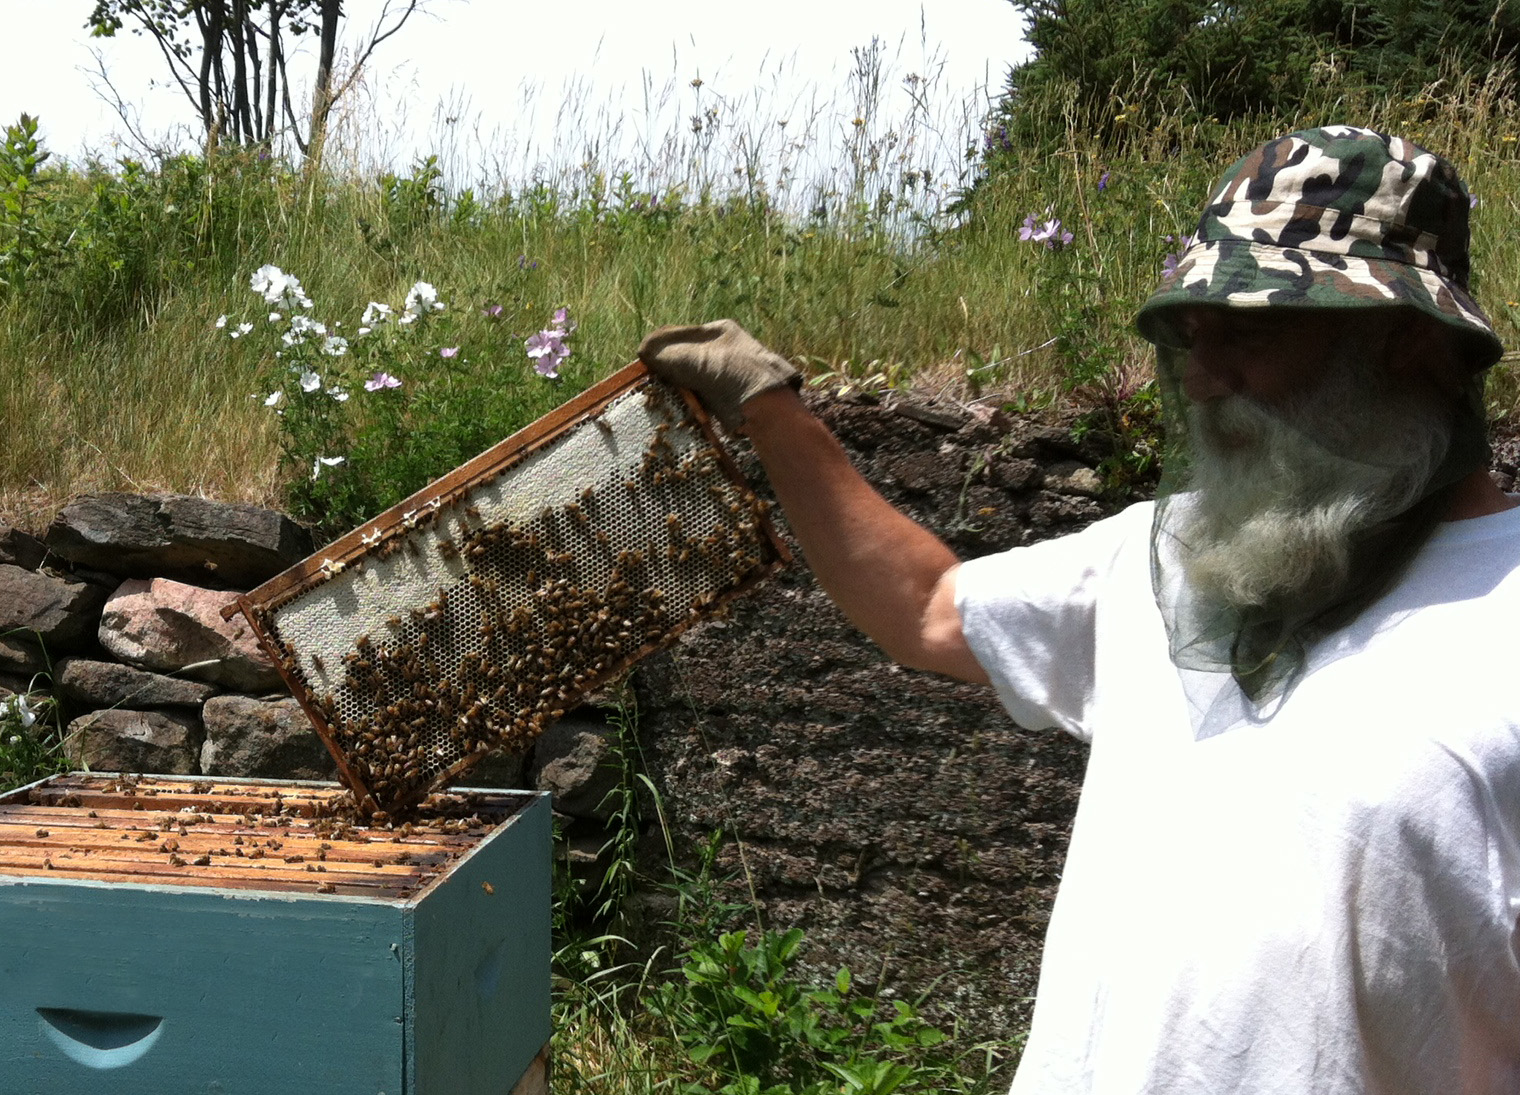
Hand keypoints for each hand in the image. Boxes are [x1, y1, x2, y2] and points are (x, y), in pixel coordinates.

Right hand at [637, 318, 800, 429]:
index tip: (643, 358)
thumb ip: (666, 353)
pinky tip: (677, 406)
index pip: (682, 335)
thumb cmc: (731, 373)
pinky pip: (701, 398)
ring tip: (659, 393)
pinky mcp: (728, 399)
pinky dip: (689, 401)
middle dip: (669, 368)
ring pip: (692, 379)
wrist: (766, 405)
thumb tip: (643, 350)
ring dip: (677, 387)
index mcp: (720, 331)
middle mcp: (725, 350)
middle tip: (650, 378)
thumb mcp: (695, 358)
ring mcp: (728, 375)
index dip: (661, 346)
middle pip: (686, 358)